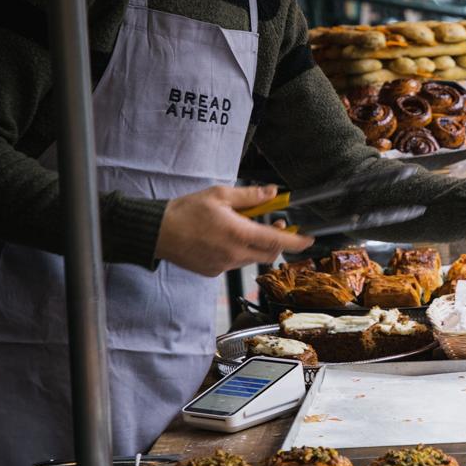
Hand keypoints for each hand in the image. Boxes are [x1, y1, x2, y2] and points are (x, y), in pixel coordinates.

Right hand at [154, 185, 313, 276]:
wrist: (157, 232)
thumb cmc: (186, 211)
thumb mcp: (219, 195)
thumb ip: (250, 196)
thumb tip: (272, 193)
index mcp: (238, 234)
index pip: (277, 241)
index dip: (296, 242)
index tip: (308, 239)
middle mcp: (234, 254)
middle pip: (269, 253)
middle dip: (277, 241)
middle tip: (275, 224)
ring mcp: (224, 266)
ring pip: (252, 258)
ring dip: (256, 245)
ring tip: (244, 228)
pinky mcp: (214, 272)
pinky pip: (236, 263)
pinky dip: (239, 252)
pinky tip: (225, 239)